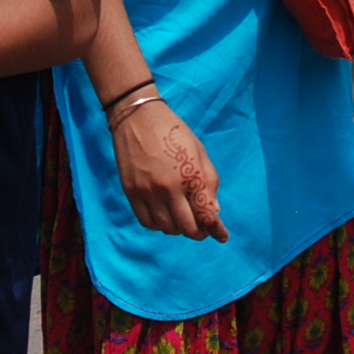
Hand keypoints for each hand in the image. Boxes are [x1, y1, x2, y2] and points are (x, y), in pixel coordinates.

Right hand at [111, 99, 228, 241]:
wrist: (137, 116)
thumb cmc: (173, 131)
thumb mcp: (199, 151)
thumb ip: (209, 181)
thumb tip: (213, 210)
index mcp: (190, 175)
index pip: (207, 215)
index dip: (217, 230)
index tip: (222, 237)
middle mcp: (169, 188)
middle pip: (188, 228)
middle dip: (199, 232)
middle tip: (202, 227)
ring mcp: (148, 192)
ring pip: (168, 228)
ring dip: (179, 228)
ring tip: (182, 217)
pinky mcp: (132, 193)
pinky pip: (147, 222)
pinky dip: (159, 225)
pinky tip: (164, 216)